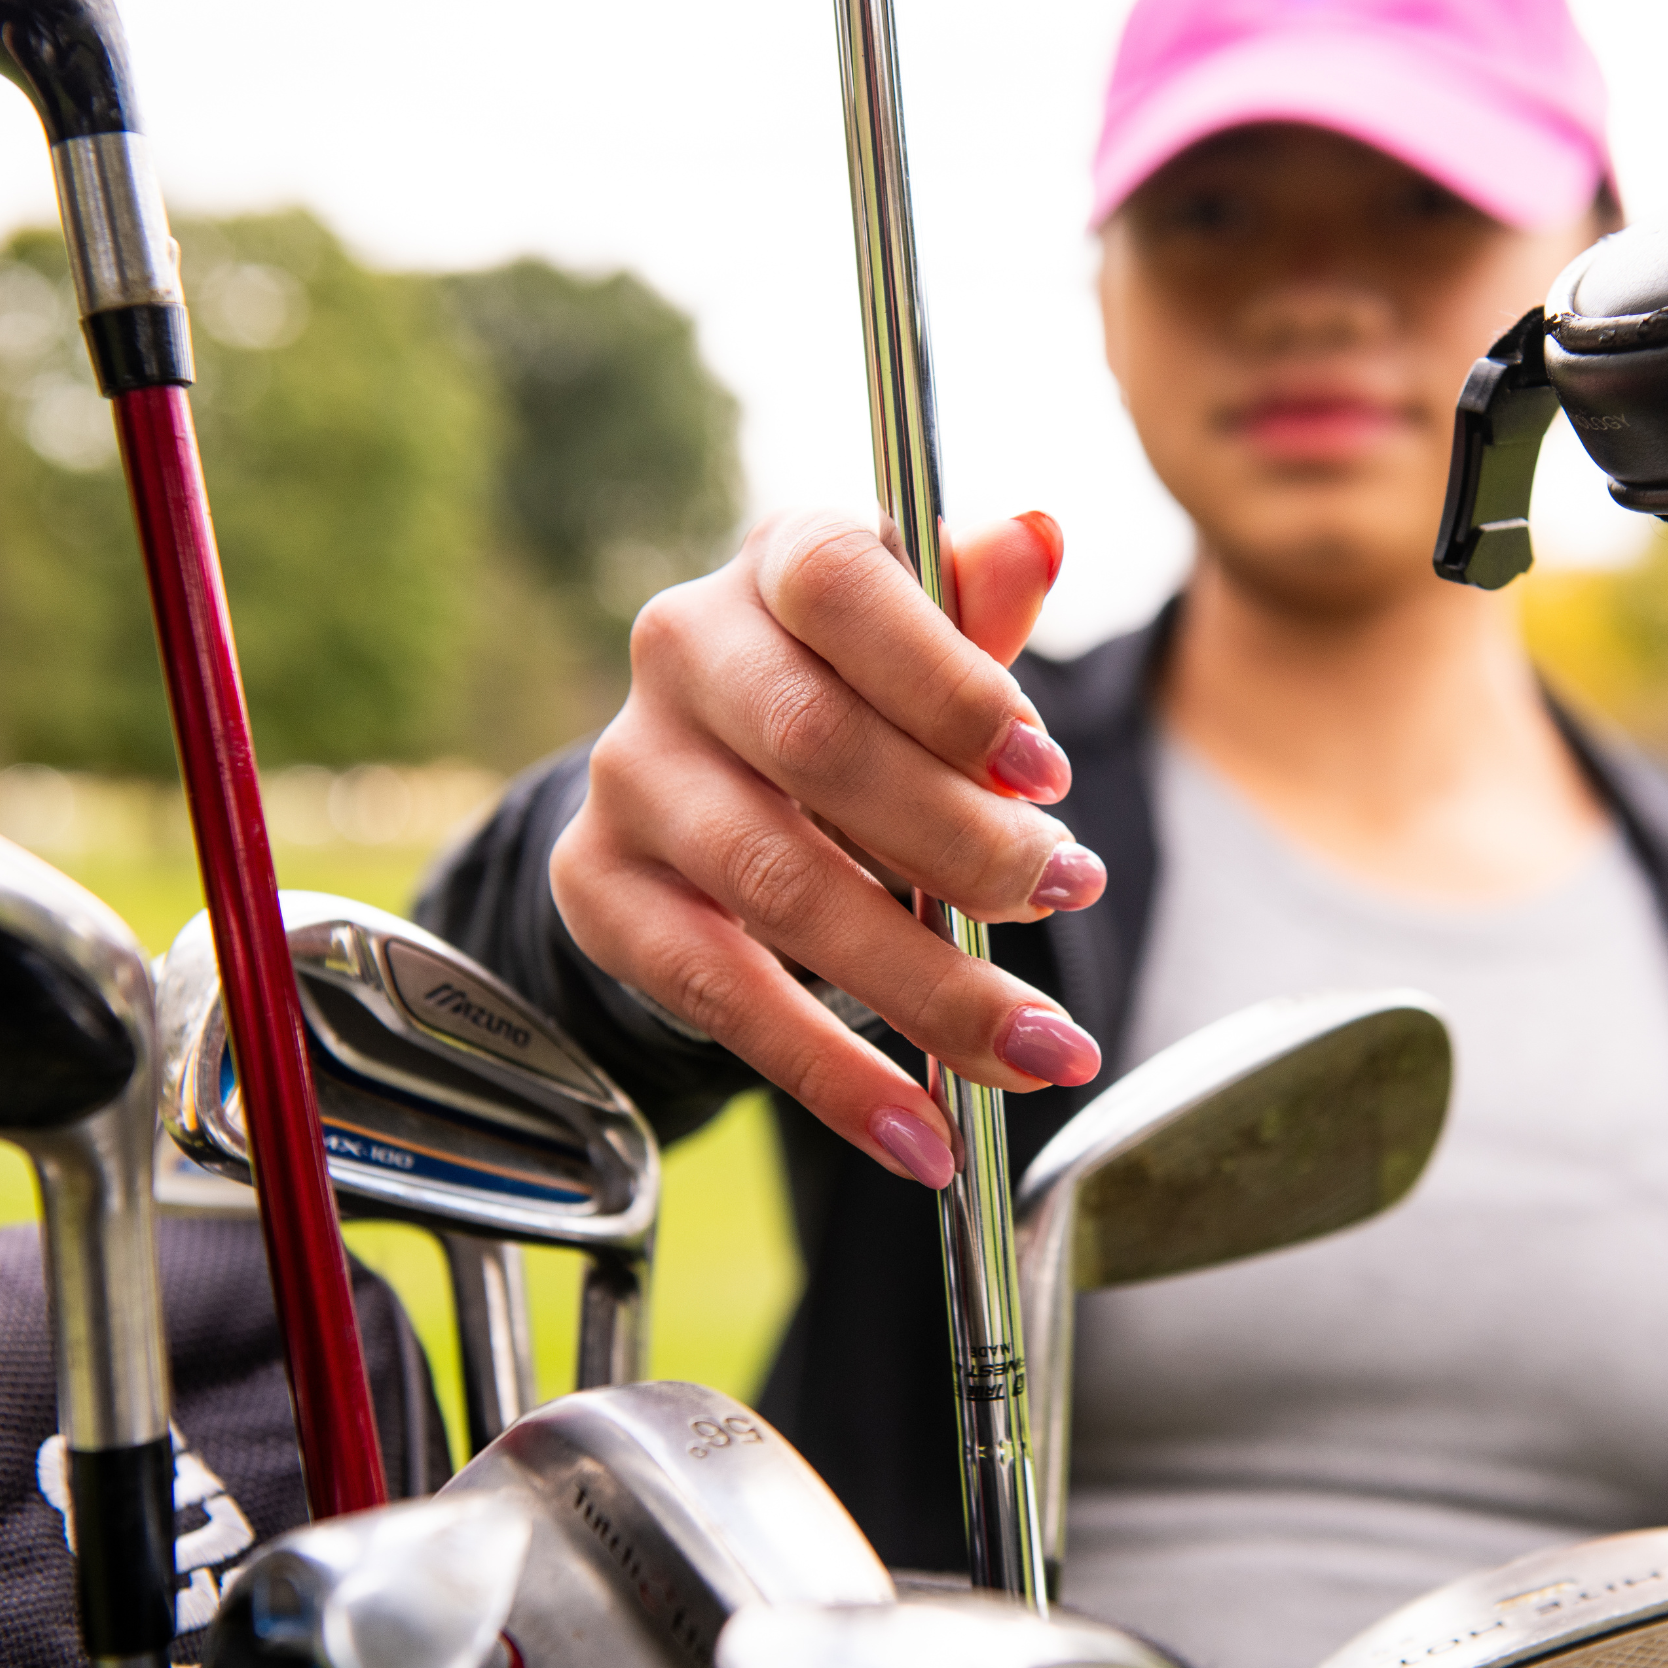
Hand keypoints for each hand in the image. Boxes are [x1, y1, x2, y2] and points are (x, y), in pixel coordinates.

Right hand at [549, 509, 1103, 1189]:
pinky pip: (720, 994)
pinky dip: (832, 1076)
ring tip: (1039, 1048)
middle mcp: (683, 652)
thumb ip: (977, 608)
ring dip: (925, 984)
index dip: (946, 678)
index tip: (1046, 772)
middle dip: (961, 842)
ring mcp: (630, 774)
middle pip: (818, 747)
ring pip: (779, 884)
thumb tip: (1037, 536)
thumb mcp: (925, 643)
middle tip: (1066, 897)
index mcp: (779, 565)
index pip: (843, 588)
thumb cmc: (861, 696)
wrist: (717, 779)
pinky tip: (921, 1131)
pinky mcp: (601, 890)